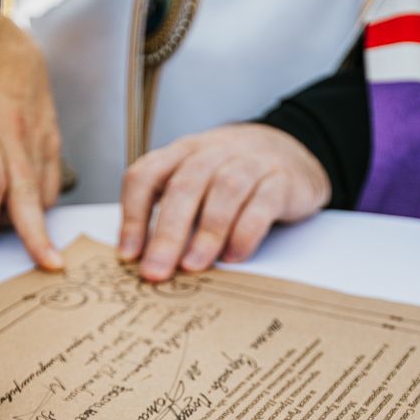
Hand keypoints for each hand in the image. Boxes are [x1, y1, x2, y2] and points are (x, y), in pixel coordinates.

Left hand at [0, 1, 63, 268]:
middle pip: (26, 193)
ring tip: (22, 238)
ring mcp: (36, 135)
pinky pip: (53, 179)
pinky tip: (30, 212)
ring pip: (43, 190)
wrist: (10, 39)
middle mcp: (12, 131)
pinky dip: (43, 201)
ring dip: (33, 220)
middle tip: (46, 264)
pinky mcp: (52, 137)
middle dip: (35, 233)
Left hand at [118, 123, 330, 280]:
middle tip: (157, 270)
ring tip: (194, 266)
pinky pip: (263, 203)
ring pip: (225, 190)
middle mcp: (213, 151)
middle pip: (184, 186)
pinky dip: (246, 232)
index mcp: (182, 152)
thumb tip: (142, 257)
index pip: (146, 175)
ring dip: (206, 232)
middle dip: (167, 233)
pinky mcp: (281, 179)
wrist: (290, 149)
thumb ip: (169, 210)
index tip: (129, 255)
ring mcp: (250, 162)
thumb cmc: (232, 174)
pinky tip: (234, 255)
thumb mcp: (196, 182)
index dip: (133, 216)